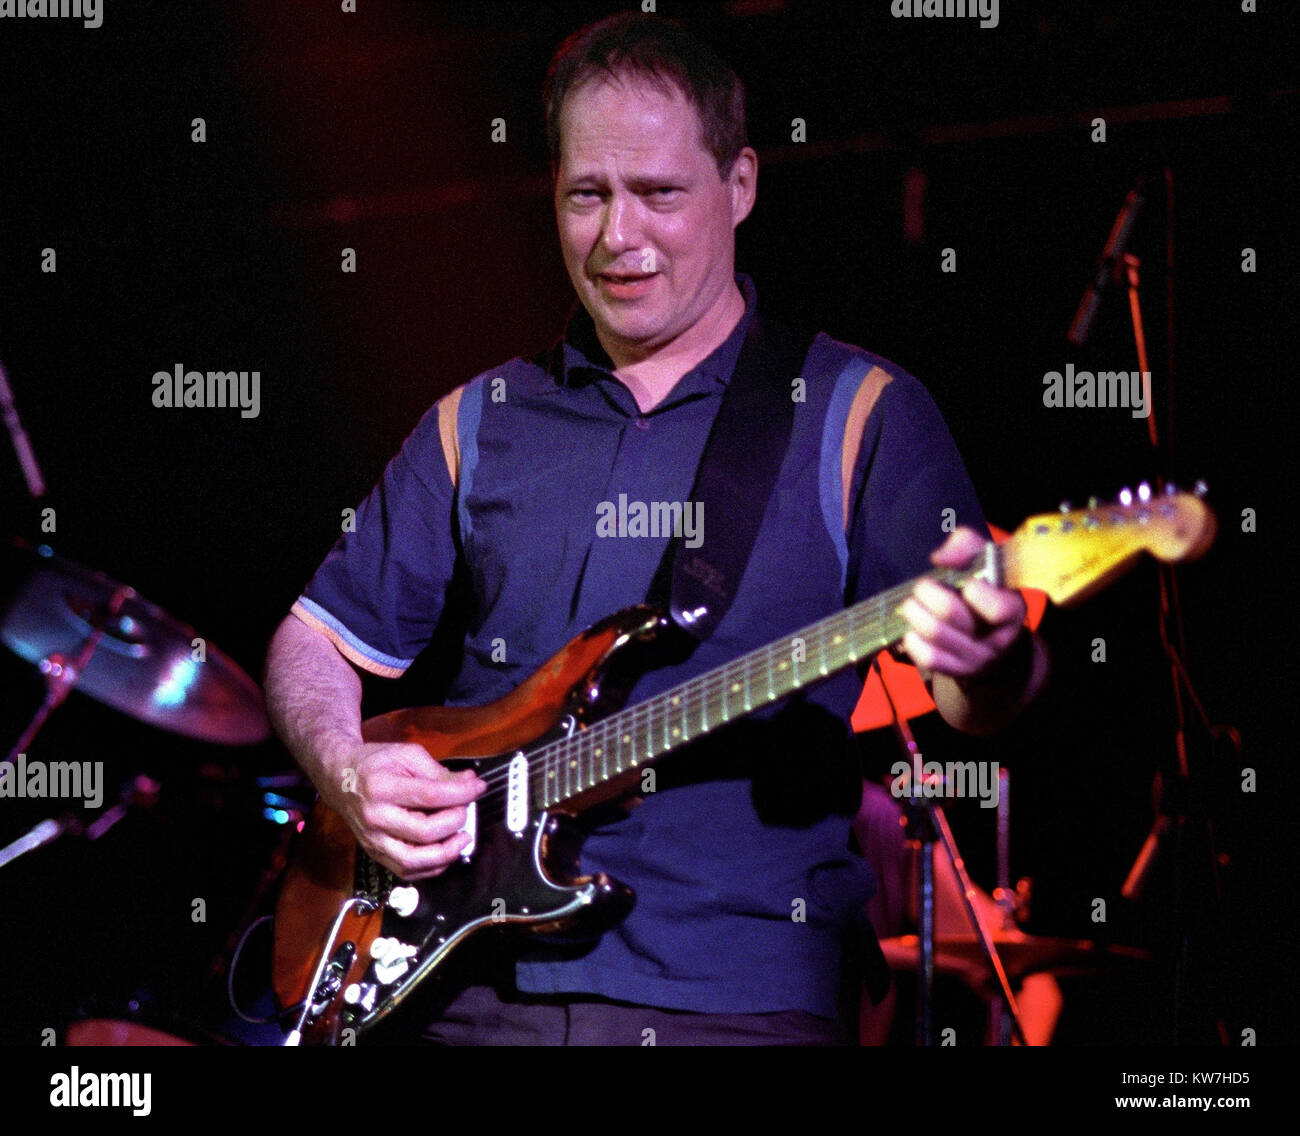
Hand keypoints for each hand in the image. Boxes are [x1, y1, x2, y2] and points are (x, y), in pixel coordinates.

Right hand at [328, 741, 486, 880]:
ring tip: (462, 838)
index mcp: (381, 788)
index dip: (461, 794)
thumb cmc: (374, 763)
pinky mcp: (374, 853)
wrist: (339, 778)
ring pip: (413, 861)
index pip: (430, 796)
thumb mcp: (407, 755)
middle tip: (465, 810)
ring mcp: (373, 840)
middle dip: (455, 822)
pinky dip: (431, 868)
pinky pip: (405, 872)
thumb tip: (469, 783)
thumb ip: (438, 772)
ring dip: (446, 853)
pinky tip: (445, 853)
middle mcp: (375, 818)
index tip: (478, 788)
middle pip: (424, 832)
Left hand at [899, 526, 1027, 683]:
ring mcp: (976, 659)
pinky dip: (912, 638)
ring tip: (914, 604)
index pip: (997, 608)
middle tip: (924, 586)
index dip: (974, 589)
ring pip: (932, 632)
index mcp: (1013, 610)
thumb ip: (967, 546)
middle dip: (927, 592)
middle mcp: (997, 639)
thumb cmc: (987, 592)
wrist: (993, 642)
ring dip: (914, 611)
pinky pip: (925, 656)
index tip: (966, 582)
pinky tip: (916, 629)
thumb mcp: (987, 562)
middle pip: (949, 612)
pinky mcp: (955, 671)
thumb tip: (940, 559)